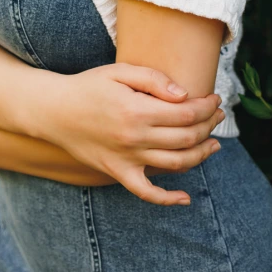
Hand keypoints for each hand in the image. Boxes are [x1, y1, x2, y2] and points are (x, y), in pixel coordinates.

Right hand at [37, 63, 224, 205]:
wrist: (54, 110)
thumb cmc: (88, 86)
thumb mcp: (119, 71)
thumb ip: (153, 79)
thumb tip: (184, 95)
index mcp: (137, 110)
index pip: (187, 113)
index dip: (206, 107)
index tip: (214, 99)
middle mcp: (136, 137)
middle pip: (186, 137)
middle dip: (209, 126)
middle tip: (217, 116)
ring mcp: (128, 159)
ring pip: (176, 164)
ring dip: (201, 155)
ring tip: (213, 144)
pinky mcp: (118, 173)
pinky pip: (147, 193)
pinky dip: (168, 200)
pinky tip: (185, 198)